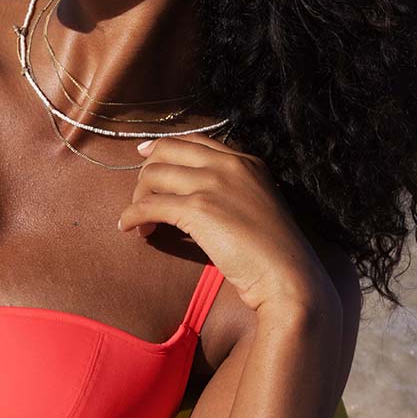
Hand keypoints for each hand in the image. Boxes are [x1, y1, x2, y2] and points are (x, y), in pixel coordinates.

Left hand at [117, 134, 334, 314]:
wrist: (287, 276)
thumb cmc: (274, 253)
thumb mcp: (258, 205)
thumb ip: (232, 190)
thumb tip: (195, 194)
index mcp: (246, 161)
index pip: (194, 141)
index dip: (163, 146)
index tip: (144, 156)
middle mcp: (228, 164)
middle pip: (167, 151)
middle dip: (146, 173)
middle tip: (141, 198)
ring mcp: (213, 183)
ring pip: (153, 175)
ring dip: (137, 198)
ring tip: (140, 223)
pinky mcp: (198, 208)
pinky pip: (148, 205)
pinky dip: (132, 216)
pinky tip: (130, 228)